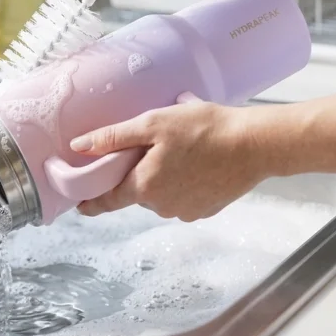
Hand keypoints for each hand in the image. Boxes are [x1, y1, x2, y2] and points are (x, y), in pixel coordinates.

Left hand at [69, 92, 274, 220]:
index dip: (92, 202)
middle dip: (139, 172)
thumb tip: (79, 147)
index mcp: (144, 187)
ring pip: (161, 194)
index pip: (108, 201)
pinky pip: (183, 197)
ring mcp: (186, 211)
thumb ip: (113, 137)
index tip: (80, 205)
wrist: (255, 145)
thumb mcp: (153, 124)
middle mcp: (162, 206)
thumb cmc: (204, 129)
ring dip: (163, 176)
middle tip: (153, 146)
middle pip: (137, 191)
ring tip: (182, 150)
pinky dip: (184, 183)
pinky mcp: (206, 210)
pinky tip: (198, 162)